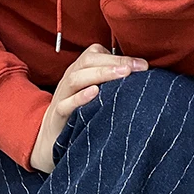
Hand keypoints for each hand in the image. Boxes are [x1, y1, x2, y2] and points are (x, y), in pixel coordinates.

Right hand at [29, 43, 147, 173]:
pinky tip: (95, 93)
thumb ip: (111, 82)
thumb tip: (142, 74)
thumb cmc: (80, 112)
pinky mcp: (57, 115)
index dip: (119, 56)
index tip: (143, 65)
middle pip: (87, 61)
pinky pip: (66, 104)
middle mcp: (70, 79)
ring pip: (76, 79)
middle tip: (135, 67)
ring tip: (122, 74)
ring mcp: (62, 96)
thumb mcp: (94, 93)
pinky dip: (80, 98)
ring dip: (100, 74)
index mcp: (80, 70)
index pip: (96, 54)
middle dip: (113, 62)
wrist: (50, 139)